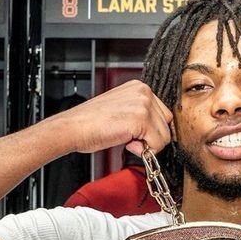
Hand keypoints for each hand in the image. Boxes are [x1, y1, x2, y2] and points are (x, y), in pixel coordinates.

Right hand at [48, 81, 172, 158]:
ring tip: (126, 139)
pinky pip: (158, 144)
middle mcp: (144, 92)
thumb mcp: (121, 108)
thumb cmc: (91, 123)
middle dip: (152, 137)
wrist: (73, 128)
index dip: (152, 129)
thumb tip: (157, 130)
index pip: (163, 113)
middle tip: (130, 138)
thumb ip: (140, 113)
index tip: (136, 134)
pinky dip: (144, 151)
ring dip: (147, 144)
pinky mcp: (141, 119)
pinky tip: (126, 143)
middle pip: (167, 124)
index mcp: (139, 87)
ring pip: (165, 136)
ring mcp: (143, 104)